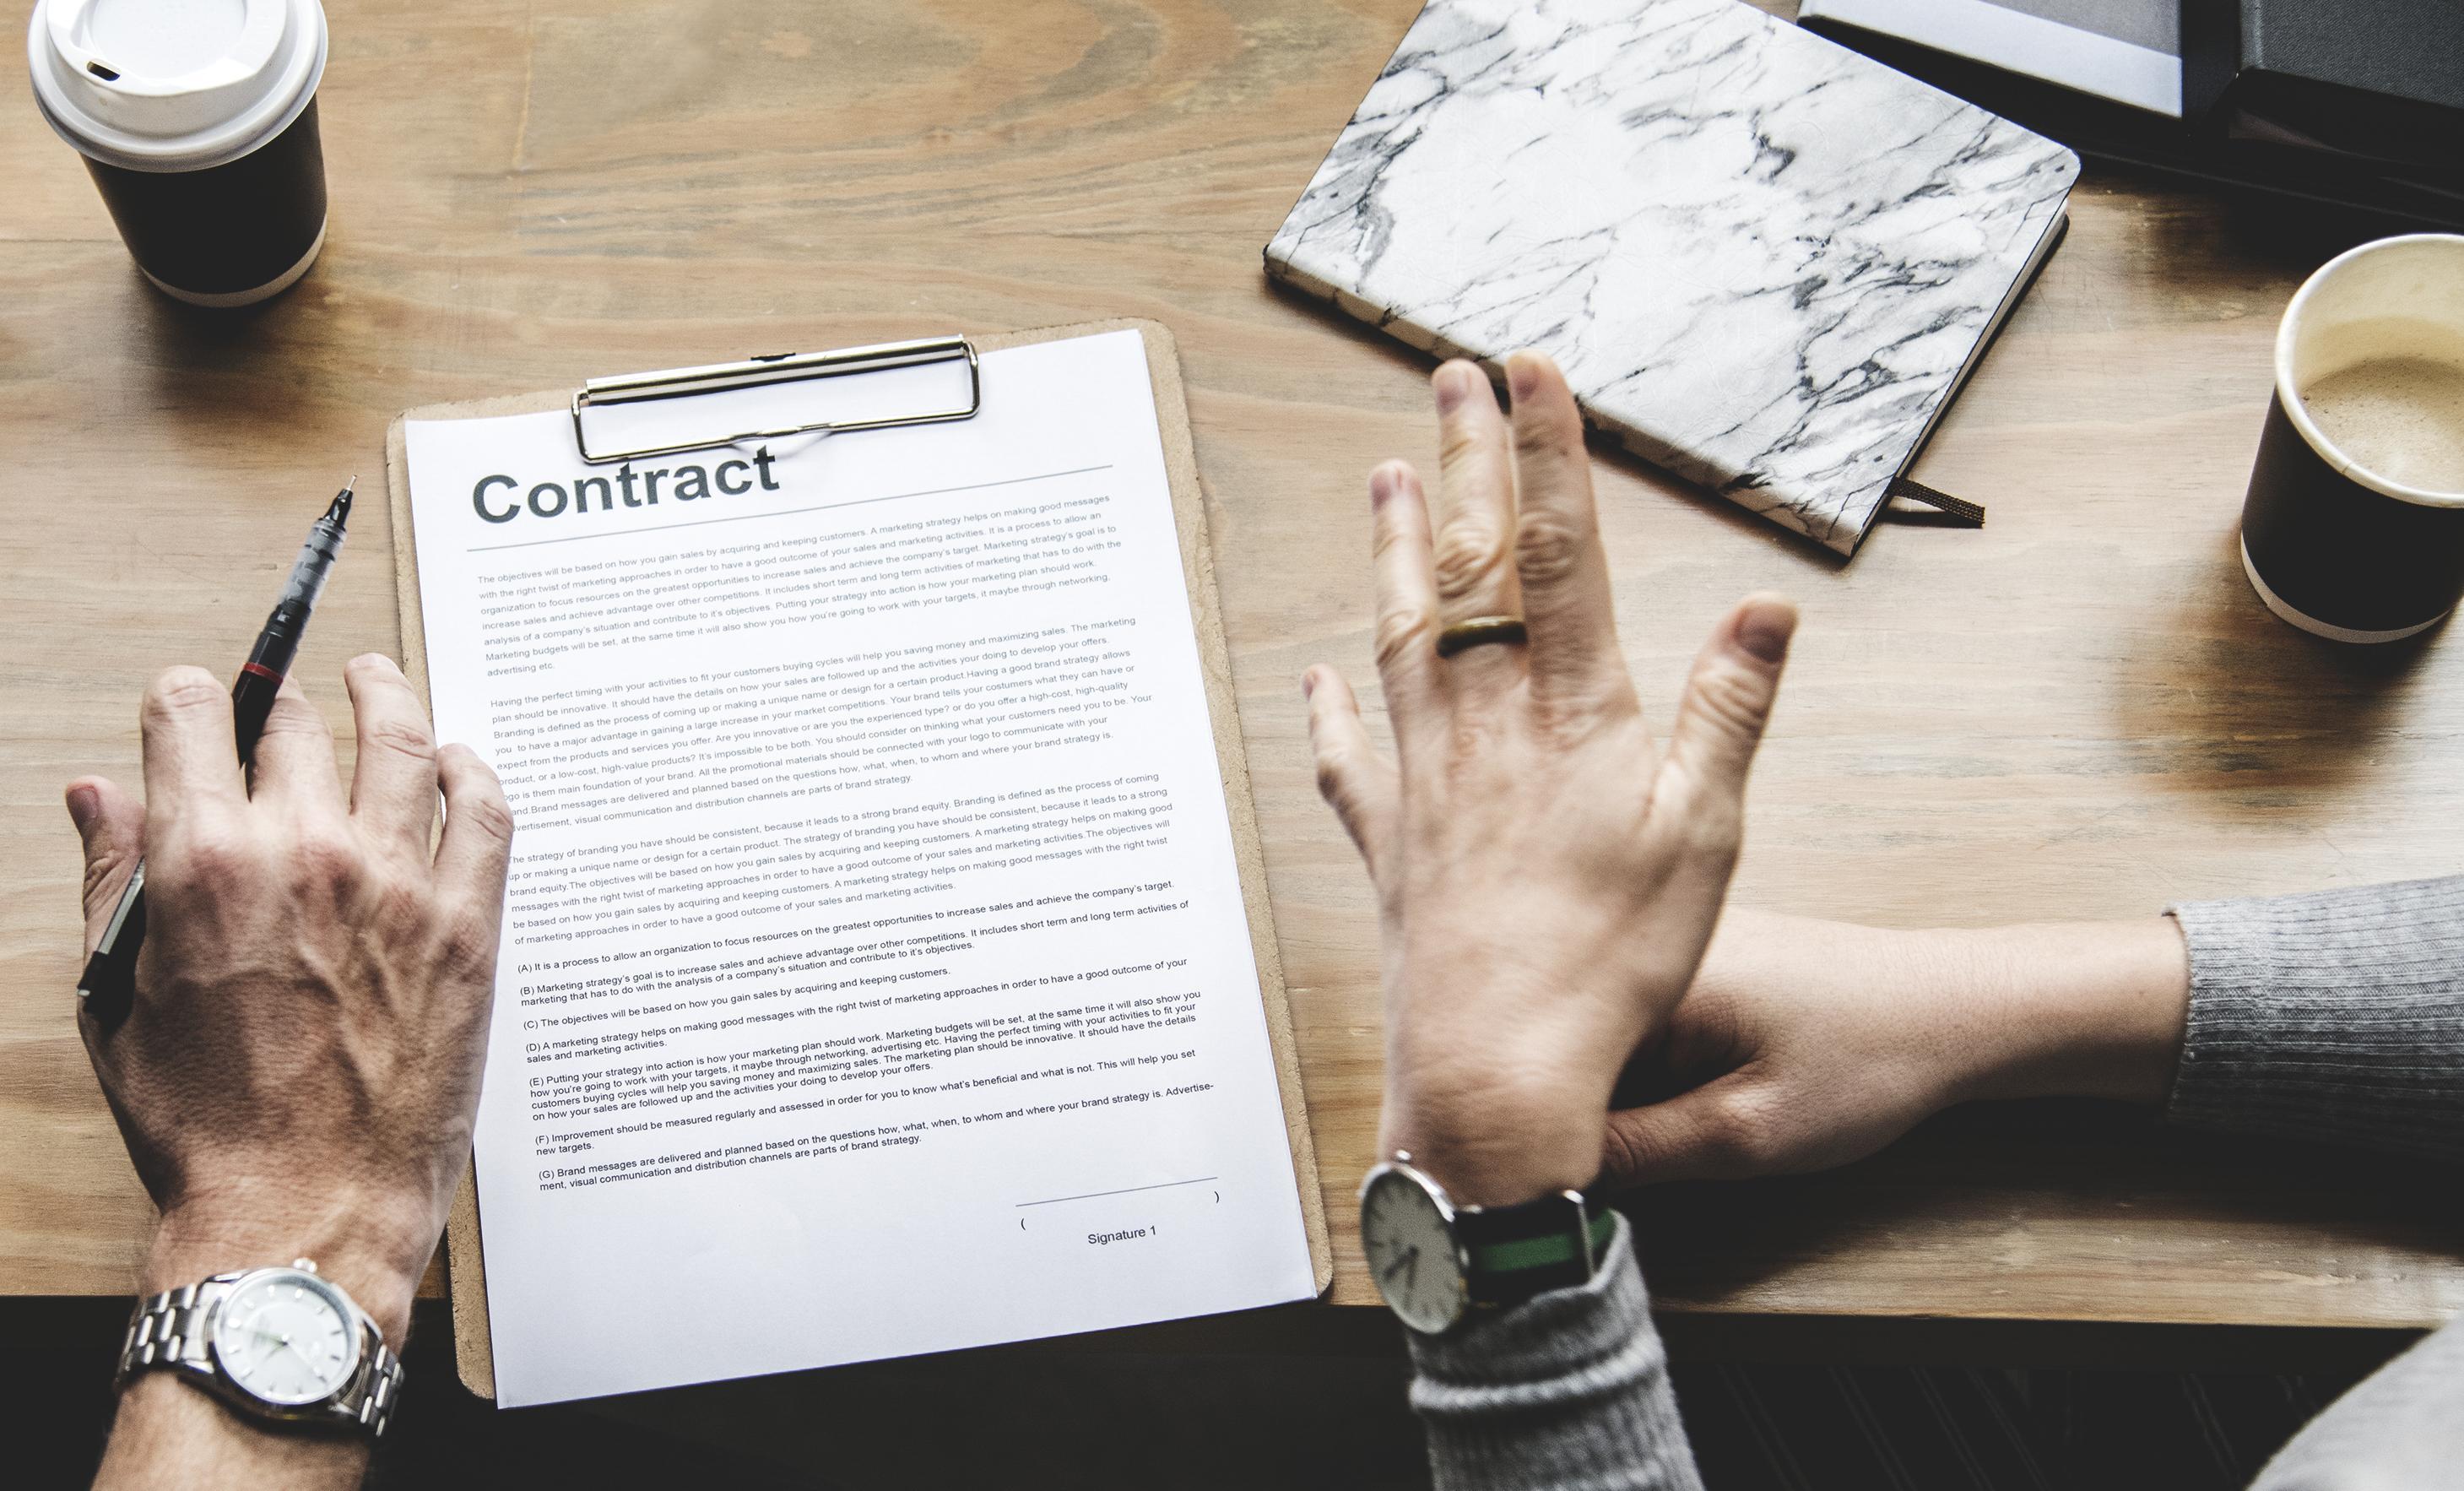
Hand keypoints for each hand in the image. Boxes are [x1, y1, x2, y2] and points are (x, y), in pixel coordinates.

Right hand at [69, 655, 513, 1341]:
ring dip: (383, 695)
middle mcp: (306, 852)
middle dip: (278, 707)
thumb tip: (96, 792)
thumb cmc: (206, 1121)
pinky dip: (469, 769)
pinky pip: (484, 810)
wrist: (304, 1205)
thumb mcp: (122, 995)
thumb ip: (114, 878)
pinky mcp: (467, 924)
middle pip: (295, 724)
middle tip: (283, 712)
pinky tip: (456, 759)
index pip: (192, 717)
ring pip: (402, 741)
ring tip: (375, 677)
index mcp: (205, 862)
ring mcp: (397, 883)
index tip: (196, 700)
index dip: (189, 699)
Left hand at [1306, 353, 1796, 1206]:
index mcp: (1572, 712)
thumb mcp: (1706, 835)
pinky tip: (1316, 676)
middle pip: (1471, 566)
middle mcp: (1485, 725)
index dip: (1548, 452)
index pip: (1560, 550)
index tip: (1530, 368)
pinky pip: (1348, 759)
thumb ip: (1729, 710)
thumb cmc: (1613, 960)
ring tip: (1381, 478)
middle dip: (1465, 463)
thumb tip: (1766, 602)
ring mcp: (1425, 779)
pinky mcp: (1391, 843)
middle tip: (1449, 378)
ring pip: (1401, 632)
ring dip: (1392, 549)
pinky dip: (1330, 710)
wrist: (1497, 1067)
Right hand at [1600, 911, 2190, 1187]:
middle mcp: (1644, 941)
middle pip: (1561, 1039)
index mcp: (1647, 974)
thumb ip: (1638, 1155)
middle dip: (1569, 1101)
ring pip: (1594, 1029)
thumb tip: (1547, 1177)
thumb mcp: (1748, 1134)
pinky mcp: (1687, 953)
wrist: (1958, 1007)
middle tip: (1612, 1153)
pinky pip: (1628, 1013)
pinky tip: (1678, 1082)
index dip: (1542, 1127)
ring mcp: (1666, 942)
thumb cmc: (1871, 1062)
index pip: (1544, 1062)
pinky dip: (1635, 1056)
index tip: (1553, 1180)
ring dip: (1604, 1080)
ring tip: (1659, 1110)